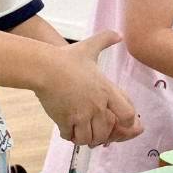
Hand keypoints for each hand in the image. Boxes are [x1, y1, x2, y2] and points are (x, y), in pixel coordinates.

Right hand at [35, 30, 141, 145]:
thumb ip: (105, 40)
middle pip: (107, 132)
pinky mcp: (66, 120)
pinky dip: (69, 136)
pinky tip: (66, 129)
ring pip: (89, 138)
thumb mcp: (89, 47)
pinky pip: (71, 137)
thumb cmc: (66, 58)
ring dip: (85, 138)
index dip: (125, 122)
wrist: (44, 67)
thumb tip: (119, 34)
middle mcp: (98, 105)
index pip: (128, 115)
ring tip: (79, 131)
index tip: (115, 120)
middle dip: (101, 135)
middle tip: (92, 130)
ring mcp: (82, 114)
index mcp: (107, 90)